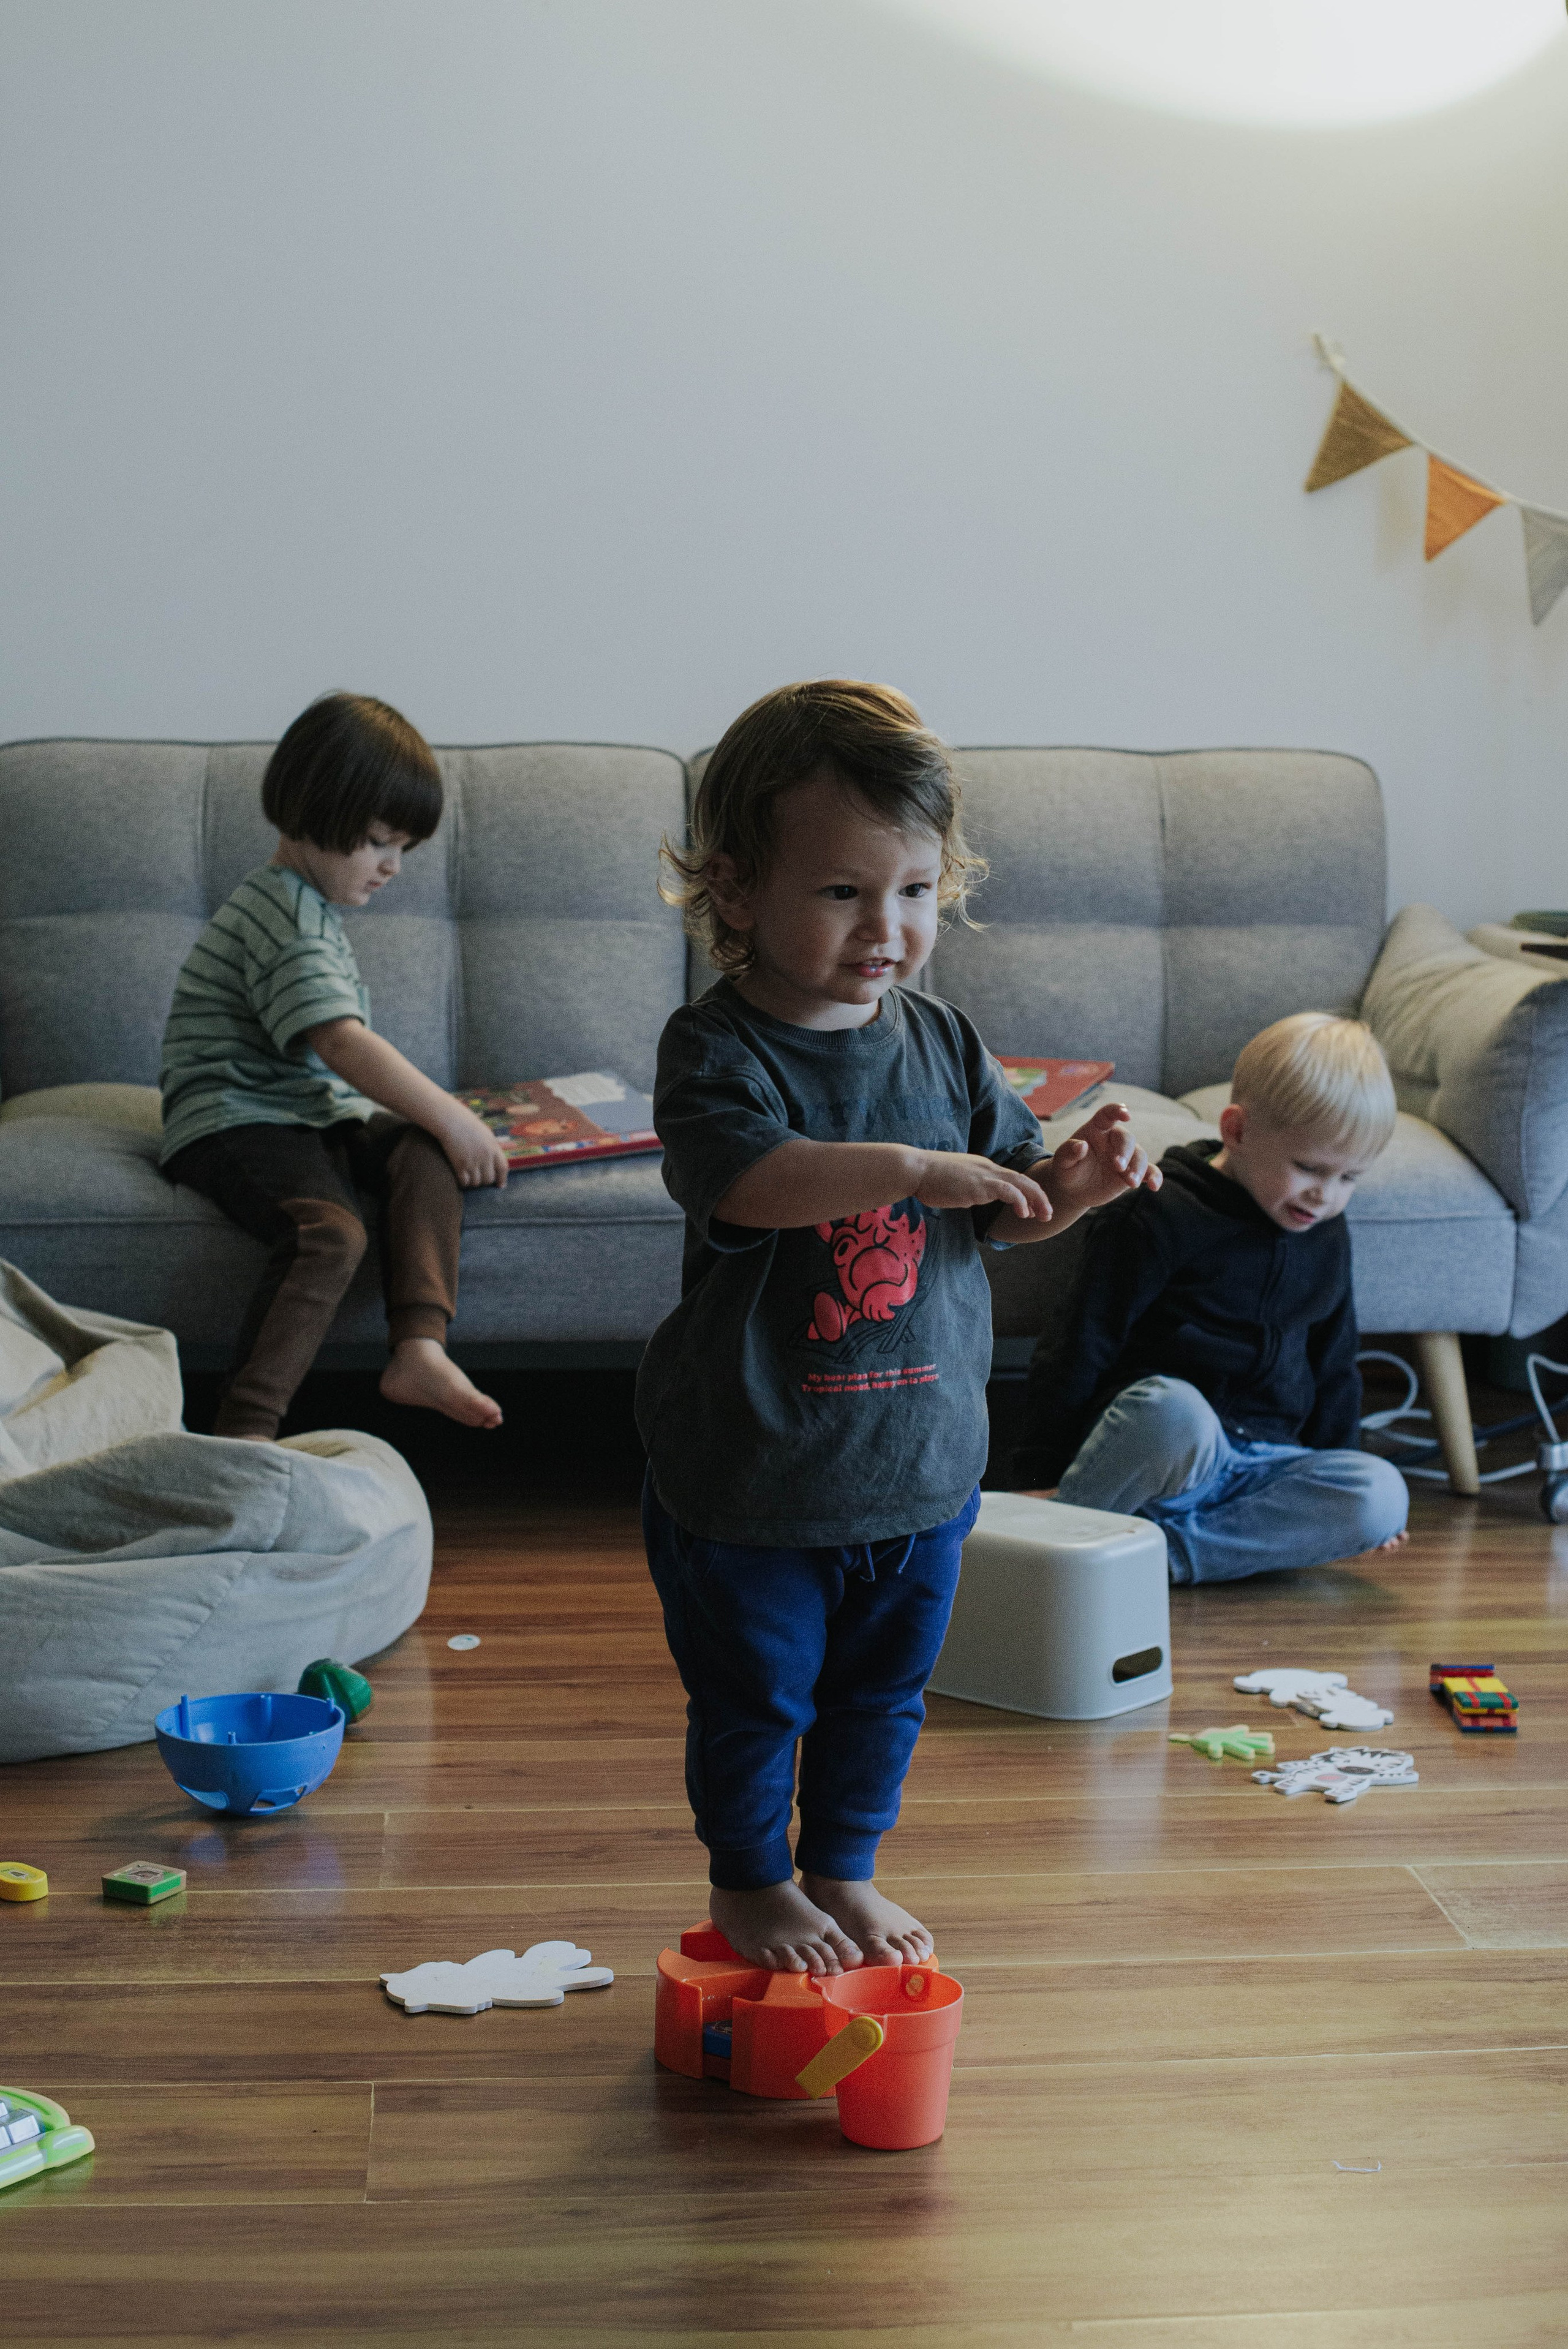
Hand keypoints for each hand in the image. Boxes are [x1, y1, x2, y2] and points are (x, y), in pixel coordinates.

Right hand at [438, 1106, 510, 1188]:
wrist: (451, 1120)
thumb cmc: (467, 1123)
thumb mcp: (485, 1133)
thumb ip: (491, 1147)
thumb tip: (494, 1160)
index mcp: (493, 1147)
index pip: (503, 1168)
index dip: (502, 1179)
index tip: (500, 1185)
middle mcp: (485, 1156)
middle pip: (489, 1179)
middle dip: (484, 1181)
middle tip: (478, 1178)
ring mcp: (472, 1161)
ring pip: (476, 1182)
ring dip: (473, 1182)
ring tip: (468, 1176)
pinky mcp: (459, 1165)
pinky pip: (464, 1182)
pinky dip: (463, 1182)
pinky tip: (460, 1177)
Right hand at [912, 1150, 1052, 1222]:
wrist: (916, 1169)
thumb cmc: (928, 1178)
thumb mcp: (955, 1182)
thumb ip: (967, 1188)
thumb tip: (969, 1197)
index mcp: (983, 1168)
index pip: (1012, 1178)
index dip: (1027, 1193)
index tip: (1034, 1209)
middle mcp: (988, 1168)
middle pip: (1023, 1180)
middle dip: (1039, 1197)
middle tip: (1048, 1214)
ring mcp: (985, 1175)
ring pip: (1021, 1184)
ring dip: (1036, 1201)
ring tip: (1044, 1216)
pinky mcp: (980, 1184)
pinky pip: (1008, 1191)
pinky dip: (1020, 1201)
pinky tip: (1024, 1214)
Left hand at [1040, 1101, 1160, 1217]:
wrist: (1075, 1190)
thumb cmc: (1067, 1170)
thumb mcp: (1061, 1162)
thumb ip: (1068, 1152)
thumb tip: (1081, 1146)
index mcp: (1096, 1129)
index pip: (1108, 1114)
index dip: (1117, 1111)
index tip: (1125, 1114)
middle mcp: (1114, 1139)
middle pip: (1127, 1139)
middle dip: (1125, 1152)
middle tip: (1118, 1166)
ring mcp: (1126, 1156)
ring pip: (1140, 1155)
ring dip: (1138, 1168)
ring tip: (1131, 1183)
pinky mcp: (1133, 1172)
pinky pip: (1149, 1171)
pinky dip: (1154, 1177)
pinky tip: (1154, 1186)